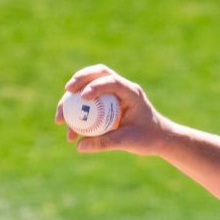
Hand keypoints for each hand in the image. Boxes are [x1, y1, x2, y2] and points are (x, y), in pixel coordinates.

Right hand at [54, 64, 169, 155]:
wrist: (159, 138)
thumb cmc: (148, 138)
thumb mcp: (128, 142)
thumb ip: (105, 143)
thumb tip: (79, 146)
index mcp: (132, 93)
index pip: (113, 81)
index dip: (96, 85)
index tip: (82, 96)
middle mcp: (122, 88)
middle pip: (97, 74)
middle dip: (79, 80)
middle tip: (66, 92)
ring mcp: (113, 92)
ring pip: (89, 85)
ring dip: (72, 98)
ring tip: (60, 119)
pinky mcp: (107, 100)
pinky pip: (88, 101)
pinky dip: (78, 110)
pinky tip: (68, 126)